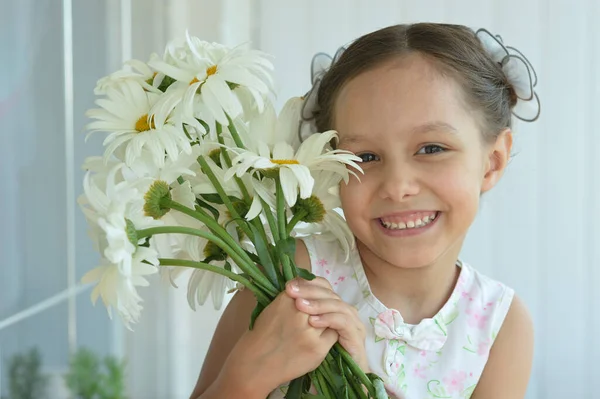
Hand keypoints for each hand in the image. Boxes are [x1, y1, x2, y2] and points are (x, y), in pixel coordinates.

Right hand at [221, 291, 338, 395]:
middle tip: (318, 312)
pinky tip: (318, 339)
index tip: (314, 297)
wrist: (255, 363)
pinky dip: (329, 335)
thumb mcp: (274, 307)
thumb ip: (293, 299)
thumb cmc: (263, 334)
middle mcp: (300, 312)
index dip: (317, 291)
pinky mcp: (317, 348)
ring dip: (327, 320)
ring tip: (317, 326)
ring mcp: (310, 331)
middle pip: (324, 300)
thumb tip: (314, 290)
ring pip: (331, 317)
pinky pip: (333, 335)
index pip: (314, 286)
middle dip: (324, 304)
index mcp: (287, 298)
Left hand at [285, 277, 369, 371]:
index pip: (323, 286)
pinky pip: (342, 321)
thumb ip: (303, 313)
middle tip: (291, 291)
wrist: (340, 376)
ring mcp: (352, 321)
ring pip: (336, 304)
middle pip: (329, 292)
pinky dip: (327, 319)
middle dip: (309, 290)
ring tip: (300, 305)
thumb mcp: (307, 331)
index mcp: (333, 306)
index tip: (288, 286)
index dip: (307, 283)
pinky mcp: (355, 335)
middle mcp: (345, 310)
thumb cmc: (319, 354)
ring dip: (317, 303)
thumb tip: (286, 294)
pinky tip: (312, 322)